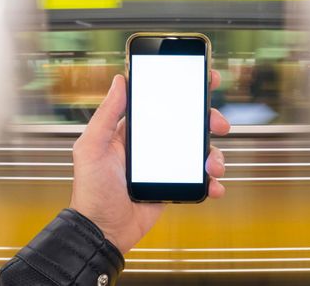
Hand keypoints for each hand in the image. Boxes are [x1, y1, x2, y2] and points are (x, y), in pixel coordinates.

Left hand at [70, 70, 229, 253]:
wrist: (103, 231)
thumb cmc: (91, 190)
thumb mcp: (92, 147)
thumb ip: (106, 114)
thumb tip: (119, 81)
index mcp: (133, 130)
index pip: (161, 102)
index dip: (183, 89)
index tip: (203, 79)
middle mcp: (152, 144)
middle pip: (188, 124)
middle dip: (208, 121)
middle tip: (218, 124)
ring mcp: (166, 165)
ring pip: (199, 151)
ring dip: (214, 154)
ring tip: (213, 165)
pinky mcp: (175, 185)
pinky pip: (199, 179)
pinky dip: (211, 181)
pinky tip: (213, 185)